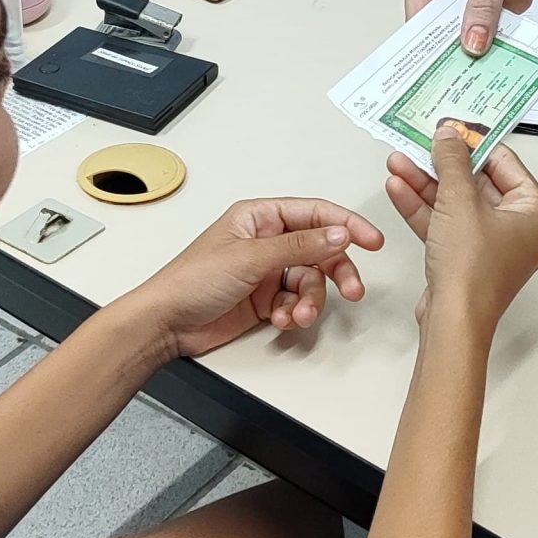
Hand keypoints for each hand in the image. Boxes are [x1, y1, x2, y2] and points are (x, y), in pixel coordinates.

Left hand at [125, 197, 384, 359]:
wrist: (166, 323)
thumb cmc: (192, 280)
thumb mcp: (250, 258)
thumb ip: (299, 246)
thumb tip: (339, 233)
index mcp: (260, 217)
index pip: (315, 213)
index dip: (346, 224)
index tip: (372, 240)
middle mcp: (266, 241)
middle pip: (319, 250)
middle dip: (336, 271)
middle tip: (353, 290)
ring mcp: (266, 271)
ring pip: (310, 281)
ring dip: (310, 300)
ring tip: (297, 315)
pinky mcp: (264, 299)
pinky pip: (295, 302)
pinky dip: (294, 313)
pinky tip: (281, 321)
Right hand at [381, 131, 537, 331]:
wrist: (453, 320)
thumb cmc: (472, 270)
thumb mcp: (460, 202)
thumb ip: (453, 162)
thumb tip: (449, 136)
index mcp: (534, 213)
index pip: (505, 164)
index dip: (475, 144)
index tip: (451, 129)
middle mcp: (518, 229)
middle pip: (477, 184)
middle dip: (442, 165)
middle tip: (421, 145)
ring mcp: (491, 246)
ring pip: (457, 204)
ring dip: (426, 184)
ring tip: (398, 163)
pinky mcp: (466, 259)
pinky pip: (446, 224)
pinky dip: (424, 208)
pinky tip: (399, 189)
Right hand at [405, 0, 537, 55]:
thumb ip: (483, 6)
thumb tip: (472, 40)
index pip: (418, 15)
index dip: (427, 43)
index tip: (438, 66)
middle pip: (438, 33)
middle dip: (457, 48)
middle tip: (468, 65)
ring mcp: (463, 5)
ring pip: (464, 40)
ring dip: (481, 45)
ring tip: (490, 51)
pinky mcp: (484, 15)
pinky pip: (487, 39)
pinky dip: (499, 40)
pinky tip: (506, 40)